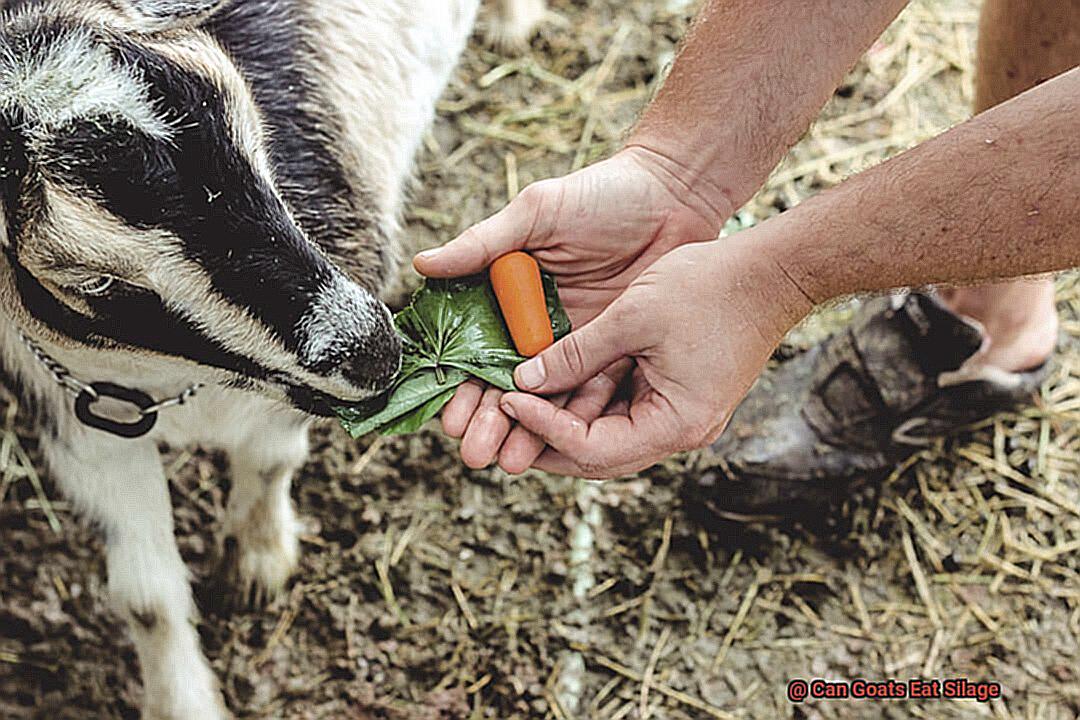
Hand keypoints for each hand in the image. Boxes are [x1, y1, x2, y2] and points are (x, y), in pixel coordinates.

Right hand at [414, 147, 728, 469]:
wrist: (674, 194)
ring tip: (510, 461)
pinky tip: (562, 446)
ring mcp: (577, 340)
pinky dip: (576, 416)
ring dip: (529, 429)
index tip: (450, 419)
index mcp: (508, 293)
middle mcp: (537, 323)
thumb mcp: (538, 213)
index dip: (460, 386)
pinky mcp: (615, 348)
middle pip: (506, 382)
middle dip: (490, 420)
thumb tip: (422, 266)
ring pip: (547, 394)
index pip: (474, 350)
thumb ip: (484, 244)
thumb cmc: (601, 194)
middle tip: (476, 454)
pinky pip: (592, 387)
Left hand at [493, 234, 812, 478]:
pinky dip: (593, 399)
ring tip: (521, 402)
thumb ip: (575, 354)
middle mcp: (681, 431)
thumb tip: (523, 381)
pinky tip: (558, 382)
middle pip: (599, 455)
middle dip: (548, 439)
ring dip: (567, 420)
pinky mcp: (680, 396)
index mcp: (676, 423)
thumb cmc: (711, 287)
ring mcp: (683, 416)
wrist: (773, 271)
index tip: (508, 398)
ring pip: (609, 435)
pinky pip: (627, 410)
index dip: (544, 427)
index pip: (593, 449)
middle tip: (501, 421)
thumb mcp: (631, 317)